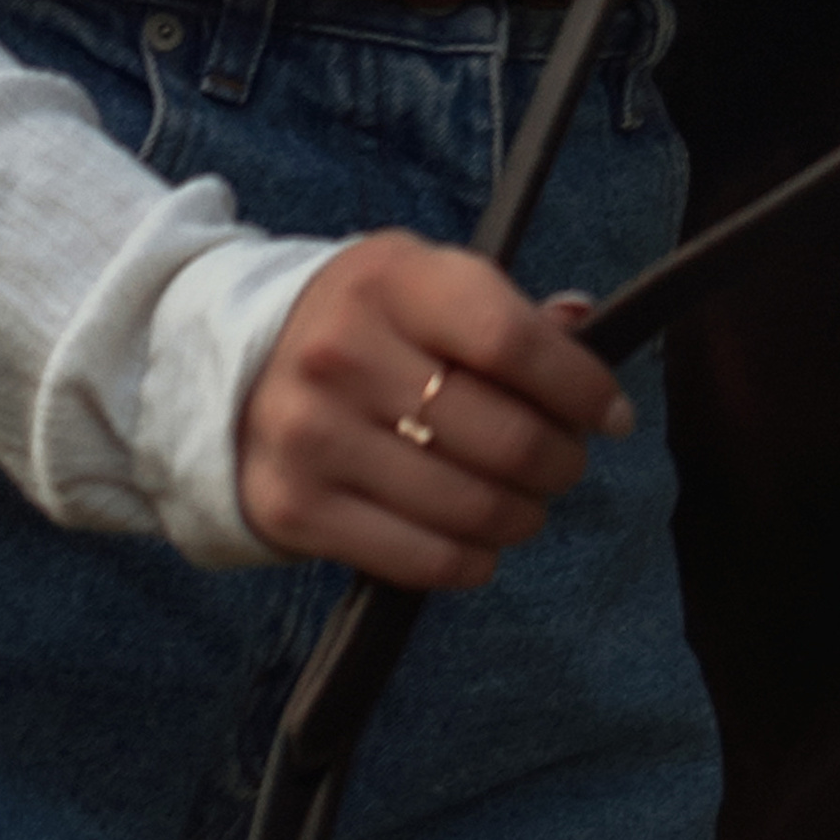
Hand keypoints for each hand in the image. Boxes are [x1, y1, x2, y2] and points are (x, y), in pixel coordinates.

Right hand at [238, 229, 634, 588]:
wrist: (228, 368)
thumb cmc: (359, 324)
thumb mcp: (421, 284)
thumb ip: (503, 310)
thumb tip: (585, 325)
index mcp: (389, 279)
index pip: (511, 340)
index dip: (580, 386)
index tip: (612, 414)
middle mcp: (344, 352)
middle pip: (504, 434)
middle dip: (560, 460)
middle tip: (564, 462)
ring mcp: (313, 435)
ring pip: (471, 506)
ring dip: (522, 515)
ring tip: (523, 502)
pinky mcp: (296, 508)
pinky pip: (422, 558)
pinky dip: (472, 561)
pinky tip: (479, 542)